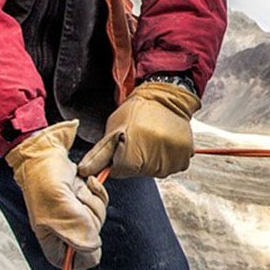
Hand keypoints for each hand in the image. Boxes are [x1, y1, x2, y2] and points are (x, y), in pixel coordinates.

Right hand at [5, 120, 107, 269]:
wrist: (45, 154)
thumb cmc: (44, 182)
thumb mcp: (61, 210)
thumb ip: (78, 232)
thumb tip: (94, 248)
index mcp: (52, 240)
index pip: (72, 262)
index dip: (84, 254)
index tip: (88, 238)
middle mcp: (64, 230)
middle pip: (92, 238)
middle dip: (89, 216)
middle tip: (76, 203)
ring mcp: (74, 215)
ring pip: (98, 218)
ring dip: (91, 201)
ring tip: (76, 191)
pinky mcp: (83, 200)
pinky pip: (101, 203)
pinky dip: (97, 191)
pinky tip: (86, 183)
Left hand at [78, 80, 199, 178]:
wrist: (167, 97)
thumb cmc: (137, 111)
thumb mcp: (113, 128)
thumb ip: (99, 154)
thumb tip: (84, 172)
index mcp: (132, 153)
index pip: (119, 172)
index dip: (118, 159)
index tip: (124, 145)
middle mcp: (153, 159)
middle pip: (137, 173)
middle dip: (135, 160)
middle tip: (139, 139)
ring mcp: (171, 159)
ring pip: (154, 171)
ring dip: (152, 160)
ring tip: (152, 139)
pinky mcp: (184, 157)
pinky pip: (172, 167)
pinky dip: (167, 158)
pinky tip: (164, 143)